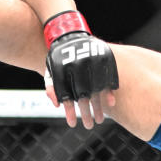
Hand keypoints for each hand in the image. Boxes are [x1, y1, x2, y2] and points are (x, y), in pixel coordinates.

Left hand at [43, 11, 118, 128]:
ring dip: (98, 107)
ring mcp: (90, 65)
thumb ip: (52, 87)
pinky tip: (110, 103)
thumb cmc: (58, 57)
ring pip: (96, 91)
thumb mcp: (50, 70)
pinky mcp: (101, 60)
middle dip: (86, 114)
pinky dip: (109, 91)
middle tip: (88, 125)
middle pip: (83, 98)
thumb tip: (57, 105)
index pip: (67, 97)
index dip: (70, 112)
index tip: (72, 124)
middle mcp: (77, 70)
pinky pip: (107, 79)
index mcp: (63, 73)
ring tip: (100, 119)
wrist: (68, 35)